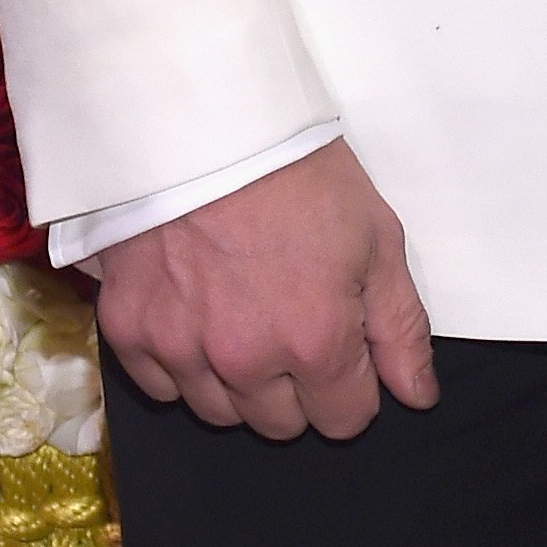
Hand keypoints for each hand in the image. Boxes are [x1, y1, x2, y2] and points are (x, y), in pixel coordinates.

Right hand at [96, 138, 436, 439]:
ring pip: (220, 412)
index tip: (343, 342)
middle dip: (297, 386)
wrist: (204, 122)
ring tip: (243, 313)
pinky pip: (160, 386)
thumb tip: (417, 396)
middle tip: (291, 320)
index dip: (353, 384)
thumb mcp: (377, 240)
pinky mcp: (129, 329)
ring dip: (238, 381)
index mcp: (314, 341)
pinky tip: (197, 314)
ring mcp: (179, 349)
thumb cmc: (300, 173)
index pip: (345, 420)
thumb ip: (399, 329)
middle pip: (282, 424)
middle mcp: (244, 360)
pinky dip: (181, 363)